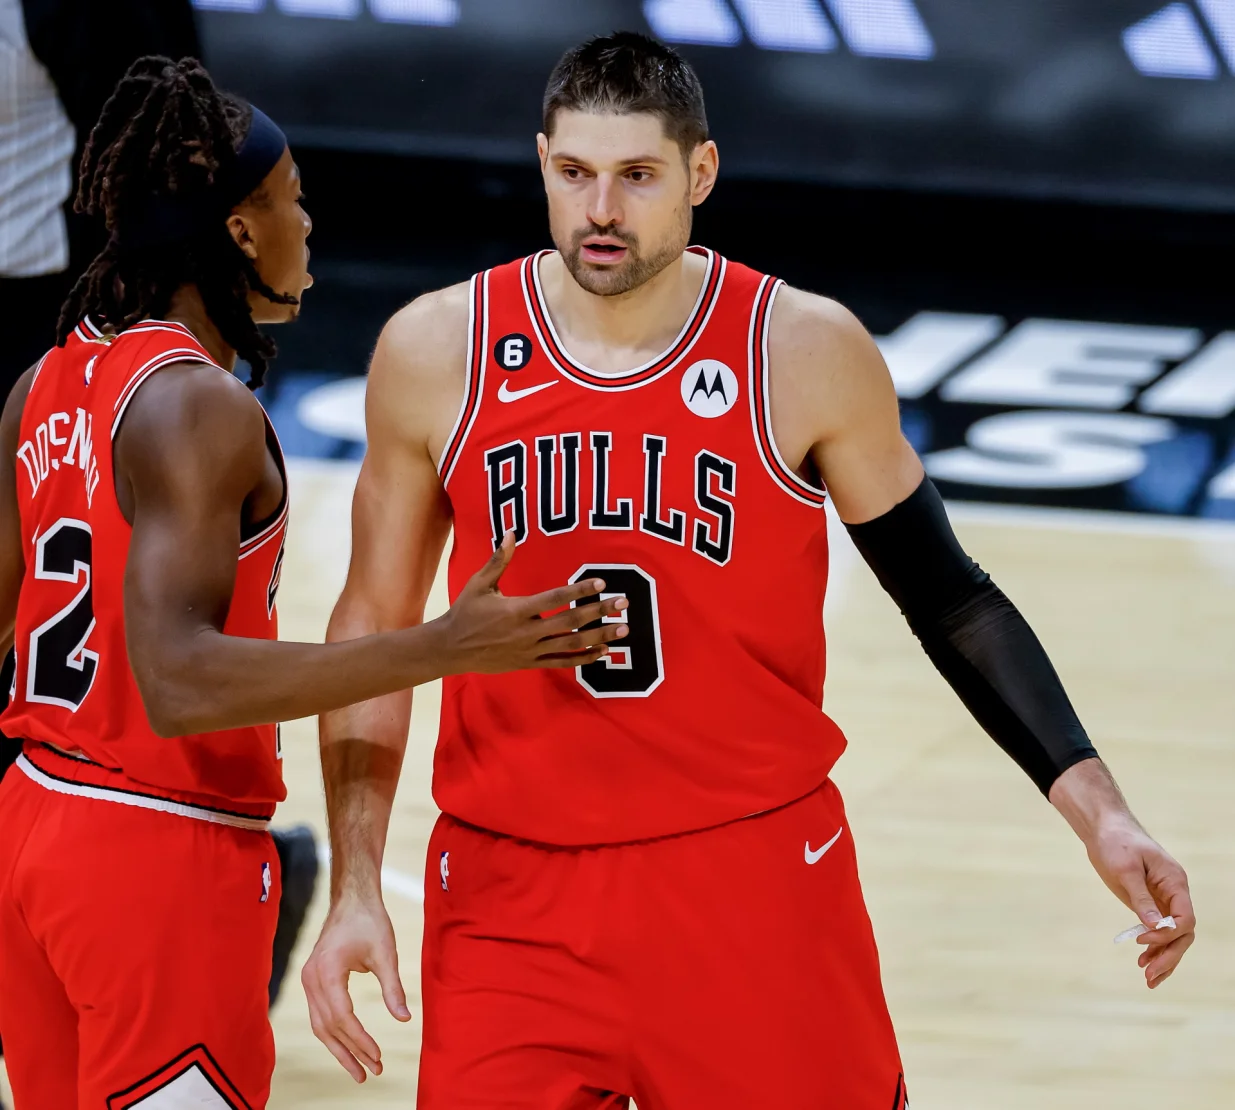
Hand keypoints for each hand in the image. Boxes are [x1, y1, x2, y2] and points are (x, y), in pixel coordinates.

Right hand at [301, 895, 408, 1082]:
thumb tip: (405, 1019)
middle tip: (372, 1073)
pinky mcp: (313, 980)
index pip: (342, 1016)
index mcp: (327, 971)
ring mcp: (309, 980)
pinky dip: (335, 1033)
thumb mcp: (385, 953)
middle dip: (350, 1052)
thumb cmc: (370, 921)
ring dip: (340, 1048)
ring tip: (360, 1070)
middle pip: (328, 1026)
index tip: (378, 1056)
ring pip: (321, 1025)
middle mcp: (311, 979)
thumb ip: (393, 987)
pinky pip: (321, 1014)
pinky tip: (349, 1046)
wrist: (353, 898)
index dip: (360, 1040)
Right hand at [433, 531, 628, 674]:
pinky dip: (584, 658)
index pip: (555, 598)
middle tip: (624, 604)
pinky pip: (562, 662)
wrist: (450, 649)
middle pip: (571, 622)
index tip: (601, 582)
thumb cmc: (465, 612)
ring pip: (571, 644)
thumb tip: (511, 532)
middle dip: (600, 612)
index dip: (579, 591)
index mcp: (516, 610)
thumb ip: (499, 560)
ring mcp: (530, 650)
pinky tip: (603, 652)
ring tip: (624, 630)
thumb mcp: (479, 583)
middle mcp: (527, 632)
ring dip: (600, 636)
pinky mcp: (530, 663)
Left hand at [1050, 759, 1195, 988]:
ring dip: (1163, 957)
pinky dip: (1154, 948)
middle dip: (1168, 955)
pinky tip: (1143, 964)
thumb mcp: (1125, 869)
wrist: (1103, 828)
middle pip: (1182, 933)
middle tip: (1147, 974)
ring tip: (1147, 977)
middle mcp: (1174, 893)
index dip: (1168, 934)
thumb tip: (1155, 928)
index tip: (1141, 939)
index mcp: (1174, 882)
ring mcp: (1163, 900)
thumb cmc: (1115, 842)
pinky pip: (1158, 931)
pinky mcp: (1149, 904)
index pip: (1185, 917)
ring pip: (1173, 936)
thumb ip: (1141, 899)